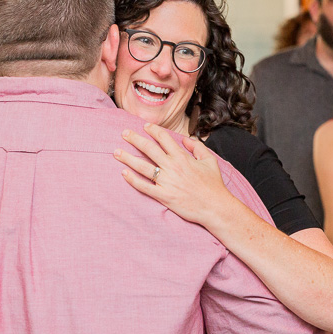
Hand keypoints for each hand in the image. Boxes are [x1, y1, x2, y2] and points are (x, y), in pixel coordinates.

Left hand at [113, 123, 233, 225]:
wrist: (215, 206)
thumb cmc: (213, 184)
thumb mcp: (210, 161)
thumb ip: (197, 147)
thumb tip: (185, 140)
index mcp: (182, 157)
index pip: (163, 138)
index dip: (153, 130)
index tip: (145, 126)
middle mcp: (172, 167)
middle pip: (149, 148)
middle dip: (134, 139)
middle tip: (124, 133)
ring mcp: (166, 182)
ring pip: (142, 166)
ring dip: (128, 158)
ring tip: (116, 152)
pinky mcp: (164, 196)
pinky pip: (144, 187)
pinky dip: (132, 180)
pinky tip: (124, 173)